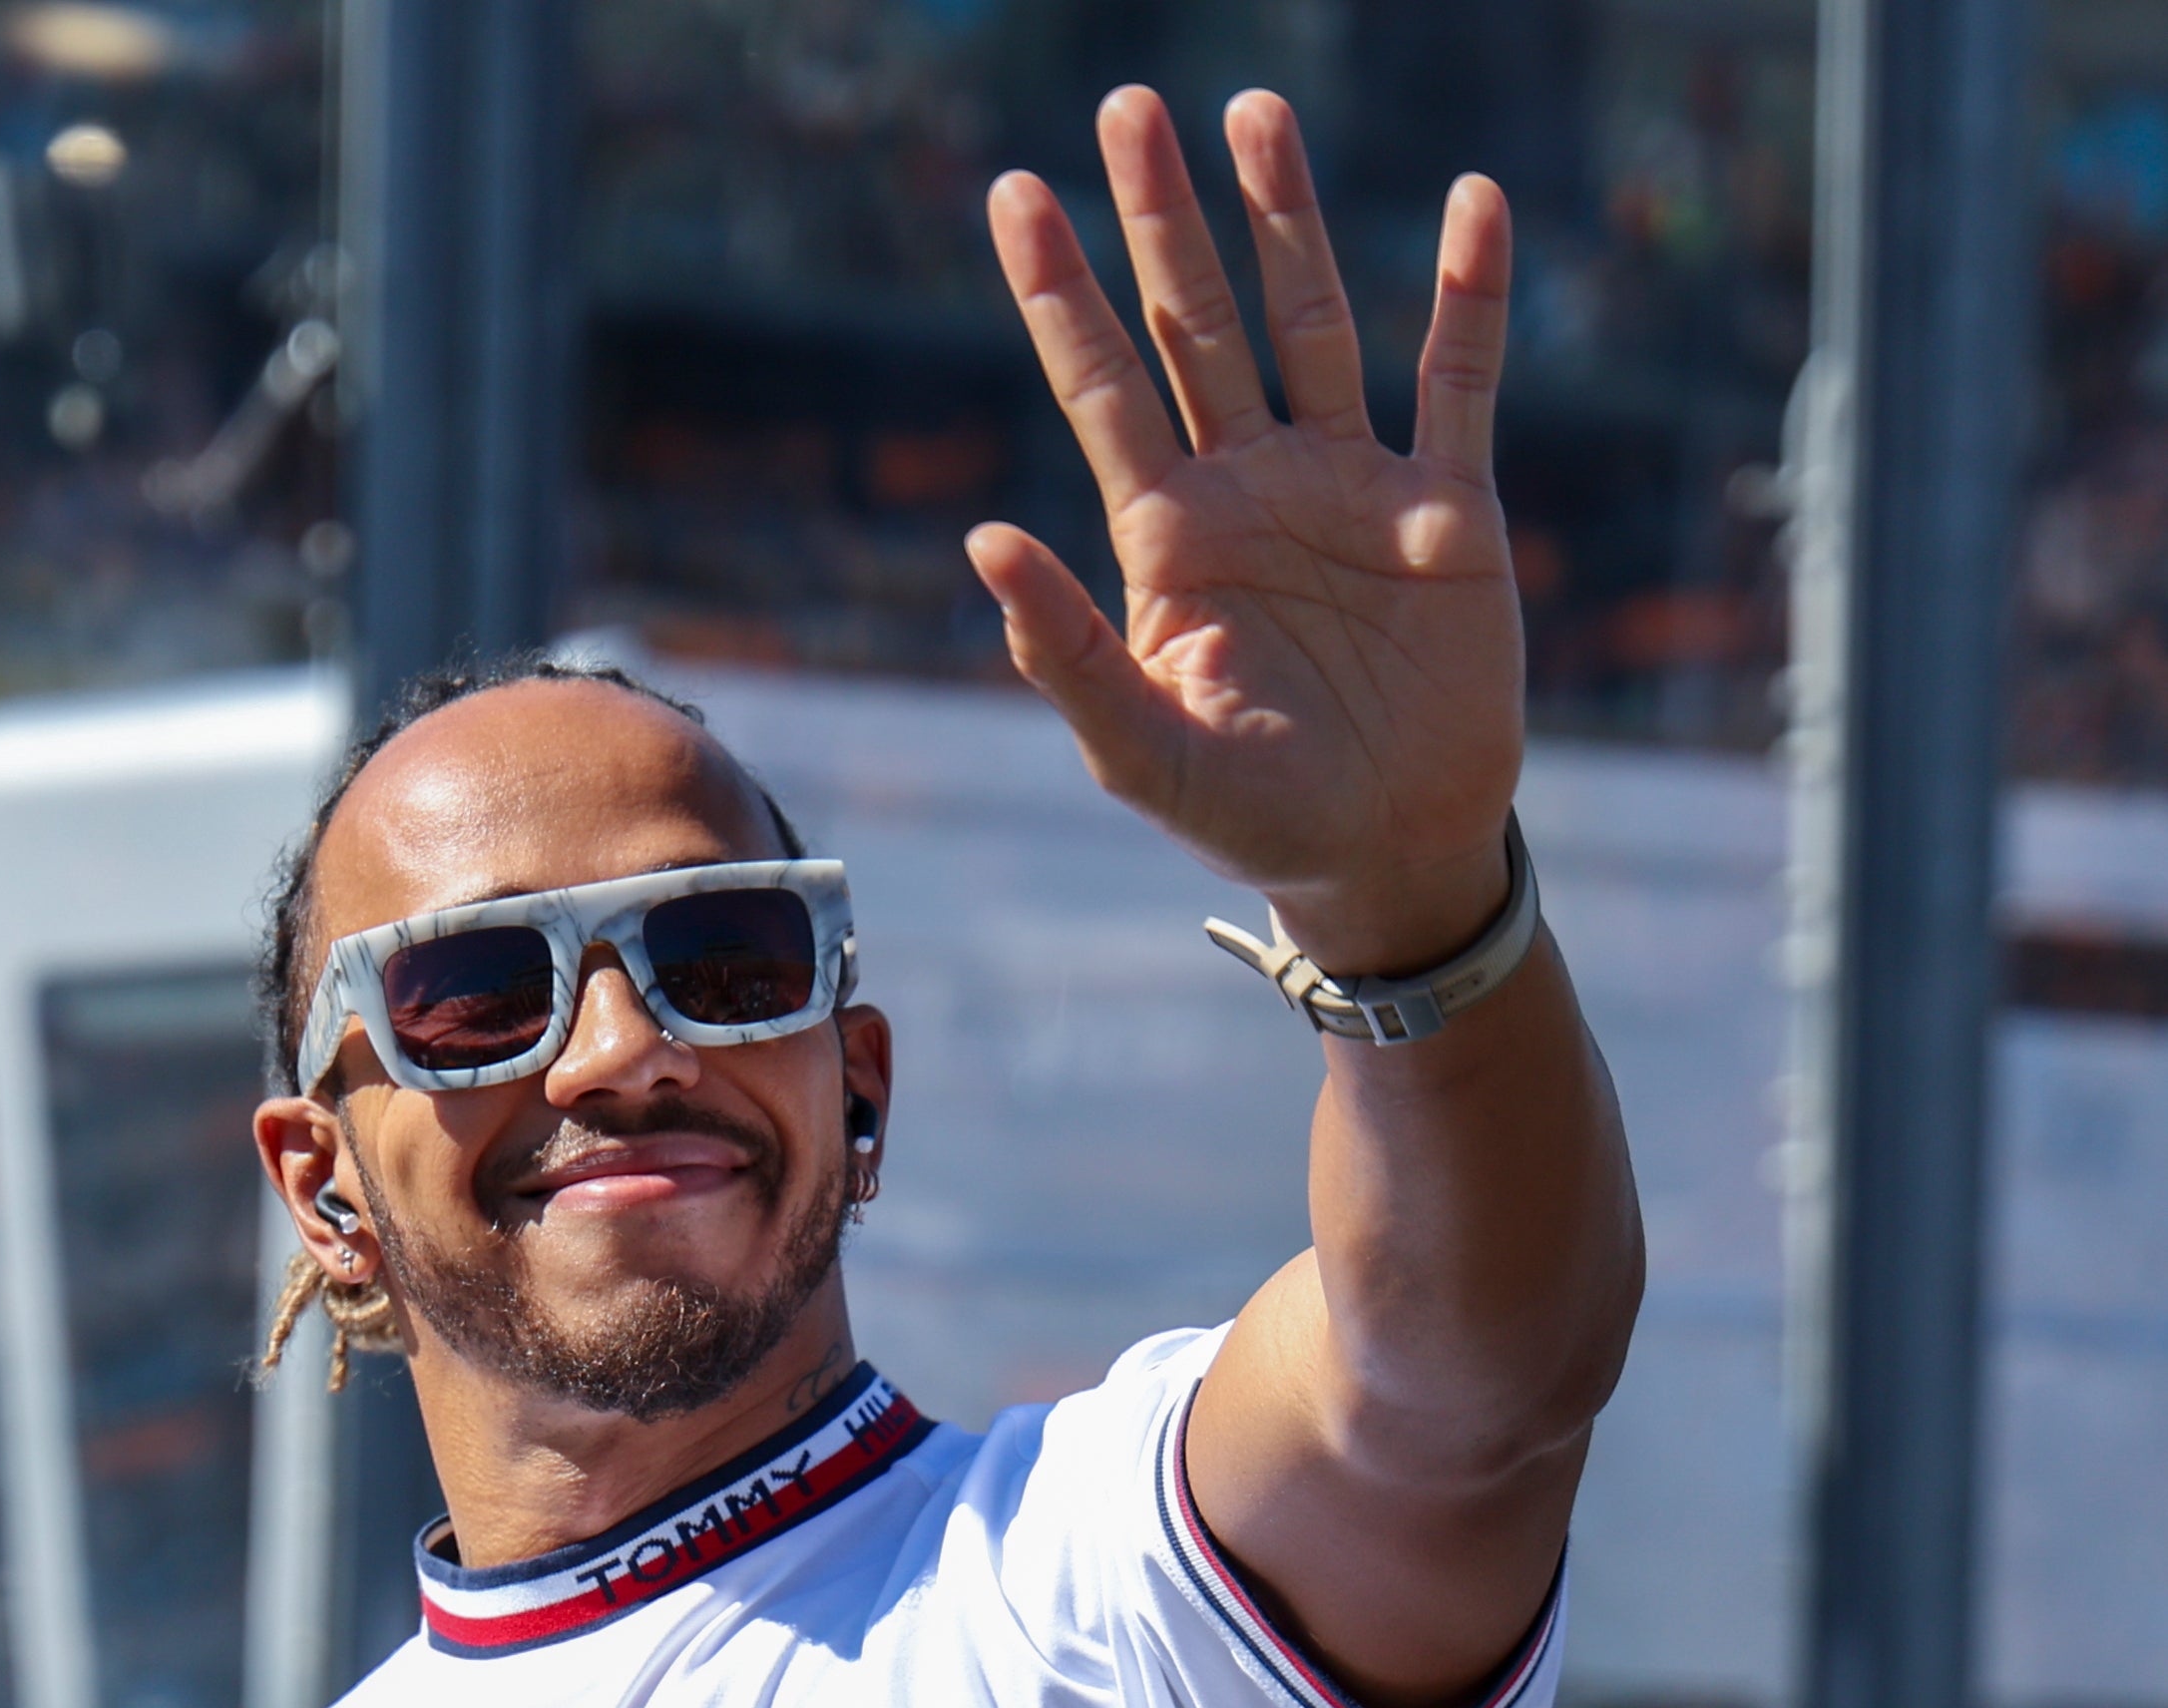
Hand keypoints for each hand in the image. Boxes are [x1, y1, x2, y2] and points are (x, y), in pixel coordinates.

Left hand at [969, 88, 1522, 976]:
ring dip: (1286, 219)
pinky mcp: (1448, 509)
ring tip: (1254, 112)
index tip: (1016, 192)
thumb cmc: (1250, 815)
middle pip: (1196, 324)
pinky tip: (1471, 202)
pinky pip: (1460, 380)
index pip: (1101, 386)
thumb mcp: (1141, 751)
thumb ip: (1064, 653)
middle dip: (1163, 218)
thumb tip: (982, 540)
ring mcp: (1348, 486)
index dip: (1060, 291)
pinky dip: (1468, 295)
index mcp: (1166, 535)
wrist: (1384, 853)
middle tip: (1129, 107)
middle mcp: (1249, 487)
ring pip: (1312, 322)